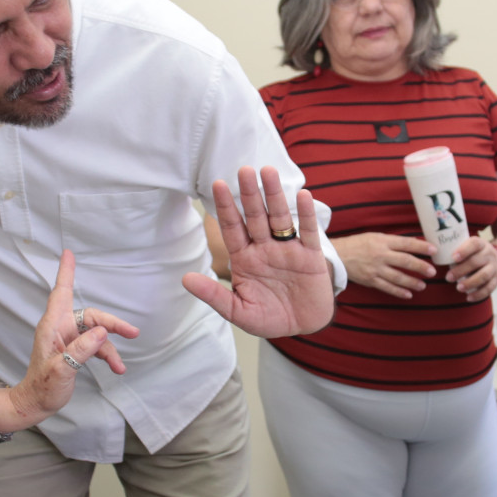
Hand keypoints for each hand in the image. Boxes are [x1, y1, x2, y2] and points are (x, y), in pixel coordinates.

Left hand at [2, 252, 138, 429]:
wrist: (34, 404)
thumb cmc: (42, 387)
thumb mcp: (61, 370)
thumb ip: (81, 350)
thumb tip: (102, 332)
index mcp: (52, 326)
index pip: (61, 292)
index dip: (66, 272)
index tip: (69, 253)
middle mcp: (60, 328)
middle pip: (91, 316)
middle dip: (112, 324)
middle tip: (132, 332)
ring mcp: (68, 338)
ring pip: (96, 332)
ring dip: (110, 347)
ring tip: (120, 367)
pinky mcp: (74, 349)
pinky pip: (95, 345)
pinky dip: (107, 355)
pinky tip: (117, 368)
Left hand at [182, 165, 333, 338]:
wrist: (302, 326)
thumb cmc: (268, 317)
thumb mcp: (237, 311)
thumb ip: (214, 295)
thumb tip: (185, 279)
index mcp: (245, 258)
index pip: (232, 228)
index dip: (226, 207)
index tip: (218, 185)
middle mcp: (265, 248)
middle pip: (255, 216)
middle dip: (249, 194)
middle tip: (243, 169)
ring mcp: (288, 249)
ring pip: (280, 218)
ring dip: (274, 195)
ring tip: (268, 172)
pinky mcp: (310, 256)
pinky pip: (308, 232)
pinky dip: (306, 215)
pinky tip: (303, 196)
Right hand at [334, 232, 435, 298]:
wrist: (338, 255)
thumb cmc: (359, 244)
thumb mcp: (376, 237)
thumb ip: (394, 241)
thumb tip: (414, 243)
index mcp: (383, 241)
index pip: (407, 243)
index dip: (422, 247)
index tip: (434, 250)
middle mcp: (381, 255)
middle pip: (406, 261)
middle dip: (421, 267)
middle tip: (432, 271)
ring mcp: (376, 269)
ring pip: (398, 277)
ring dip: (412, 282)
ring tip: (423, 285)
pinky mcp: (371, 280)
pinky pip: (387, 288)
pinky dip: (399, 292)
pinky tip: (408, 294)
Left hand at [444, 237, 496, 302]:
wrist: (496, 259)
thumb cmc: (475, 254)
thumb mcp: (469, 248)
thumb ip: (458, 252)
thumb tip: (438, 257)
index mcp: (481, 244)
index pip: (474, 244)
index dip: (464, 250)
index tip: (453, 257)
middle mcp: (489, 254)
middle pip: (476, 262)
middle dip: (461, 270)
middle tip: (448, 278)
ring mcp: (495, 267)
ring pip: (484, 275)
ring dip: (470, 283)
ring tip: (458, 288)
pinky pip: (489, 288)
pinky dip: (478, 294)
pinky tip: (469, 298)